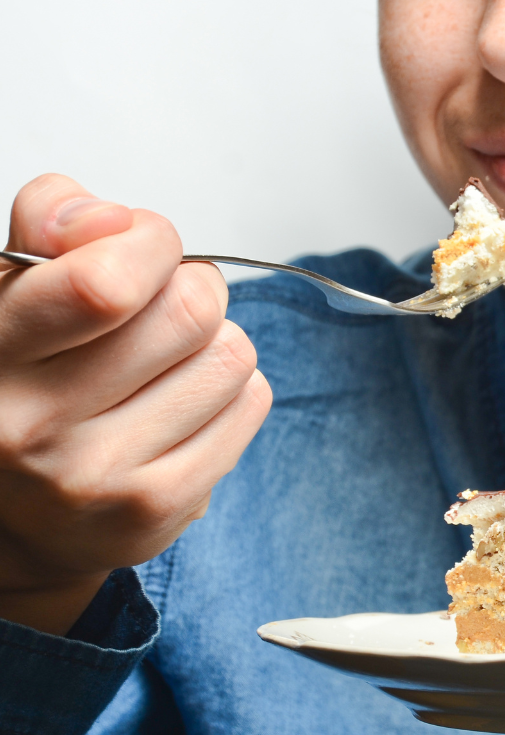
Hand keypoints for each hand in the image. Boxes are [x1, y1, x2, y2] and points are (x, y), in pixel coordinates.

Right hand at [0, 174, 271, 634]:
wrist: (15, 514)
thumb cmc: (26, 379)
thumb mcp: (11, 286)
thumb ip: (51, 221)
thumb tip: (114, 220)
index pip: (104, 285)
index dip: (149, 242)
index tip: (141, 244)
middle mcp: (37, 425)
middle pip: (191, 312)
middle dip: (193, 286)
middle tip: (166, 302)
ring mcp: (101, 476)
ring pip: (231, 356)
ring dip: (214, 342)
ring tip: (169, 361)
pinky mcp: (159, 508)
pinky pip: (250, 404)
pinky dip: (233, 389)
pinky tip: (184, 404)